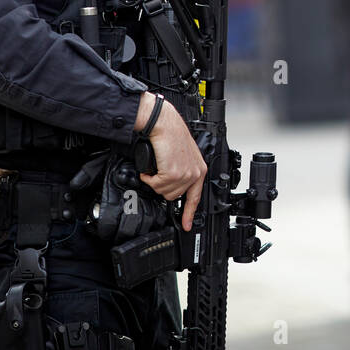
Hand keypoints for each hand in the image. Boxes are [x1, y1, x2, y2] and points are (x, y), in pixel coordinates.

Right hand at [135, 95, 206, 230]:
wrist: (164, 124)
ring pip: (164, 192)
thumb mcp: (182, 157)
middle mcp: (195, 173)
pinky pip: (156, 186)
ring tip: (156, 168)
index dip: (189, 213)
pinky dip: (149, 178)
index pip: (195, 197)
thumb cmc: (170, 136)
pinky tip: (151, 168)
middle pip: (174, 196)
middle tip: (158, 174)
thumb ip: (182, 172)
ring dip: (155, 182)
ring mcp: (185, 174)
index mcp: (199, 170)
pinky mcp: (173, 173)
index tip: (186, 225)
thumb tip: (172, 186)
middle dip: (162, 187)